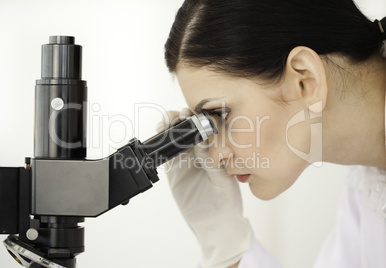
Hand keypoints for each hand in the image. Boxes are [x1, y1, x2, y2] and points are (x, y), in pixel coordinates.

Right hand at [158, 109, 252, 267]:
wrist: (213, 222)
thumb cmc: (226, 201)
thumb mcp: (223, 180)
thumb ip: (211, 162)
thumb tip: (201, 142)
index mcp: (217, 150)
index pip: (208, 128)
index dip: (200, 117)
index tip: (195, 113)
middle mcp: (201, 151)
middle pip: (190, 128)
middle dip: (183, 118)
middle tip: (179, 115)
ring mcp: (186, 159)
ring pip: (176, 137)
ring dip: (170, 126)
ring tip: (167, 122)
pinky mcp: (174, 168)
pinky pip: (166, 152)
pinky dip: (162, 142)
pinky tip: (160, 134)